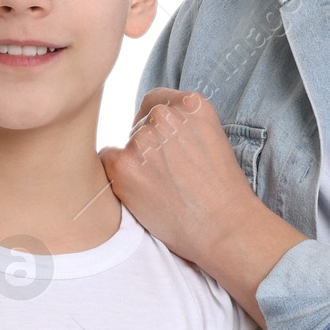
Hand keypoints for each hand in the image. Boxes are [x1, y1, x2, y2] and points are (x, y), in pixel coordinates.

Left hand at [100, 90, 304, 322]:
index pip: (155, 102)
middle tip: (167, 176)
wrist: (223, 227)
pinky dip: (118, 176)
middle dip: (147, 146)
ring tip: (162, 189)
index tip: (167, 148)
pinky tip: (141, 193)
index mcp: (191, 103)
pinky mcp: (123, 165)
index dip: (156, 125)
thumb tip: (145, 125)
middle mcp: (165, 115)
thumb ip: (181, 124)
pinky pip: (106, 160)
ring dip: (135, 163)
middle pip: (139, 124)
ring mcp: (142, 139)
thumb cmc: (222, 192)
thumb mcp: (211, 139)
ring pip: (125, 145)